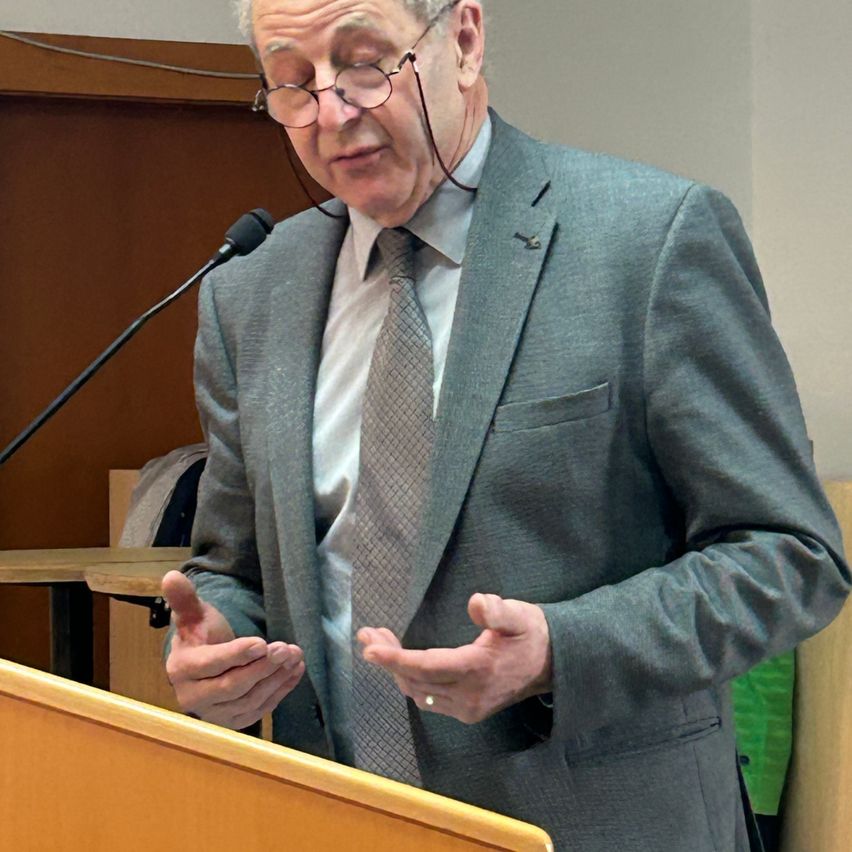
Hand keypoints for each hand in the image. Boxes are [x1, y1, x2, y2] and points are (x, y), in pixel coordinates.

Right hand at [161, 570, 304, 729]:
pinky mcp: (233, 722)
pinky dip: (281, 691)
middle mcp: (193, 698)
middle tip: (286, 648)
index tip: (262, 642)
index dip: (237, 655)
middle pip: (232, 686)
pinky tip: (295, 671)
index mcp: (181, 669)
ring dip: (276, 678)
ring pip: (249, 700)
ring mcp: (214, 714)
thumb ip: (183, 598)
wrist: (203, 665)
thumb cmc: (200, 635)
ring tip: (294, 656)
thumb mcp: (193, 614)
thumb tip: (171, 576)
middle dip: (262, 667)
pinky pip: (260, 710)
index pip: (210, 665)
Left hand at [357, 593, 551, 724]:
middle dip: (388, 658)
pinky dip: (411, 679)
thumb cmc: (532, 633)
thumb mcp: (520, 615)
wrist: (554, 664)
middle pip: (415, 679)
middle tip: (368, 634)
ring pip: (419, 691)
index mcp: (478, 669)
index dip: (395, 659)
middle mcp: (469, 694)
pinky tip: (402, 661)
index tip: (369, 649)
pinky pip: (429, 698)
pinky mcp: (467, 711)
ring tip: (379, 642)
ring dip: (396, 669)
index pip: (426, 666)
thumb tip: (477, 603)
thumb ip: (498, 610)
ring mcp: (467, 707)